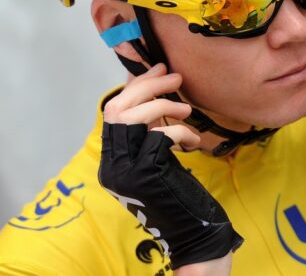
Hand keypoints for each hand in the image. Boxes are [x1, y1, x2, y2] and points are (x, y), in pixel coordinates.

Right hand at [98, 64, 242, 268]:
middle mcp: (112, 166)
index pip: (113, 110)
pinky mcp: (146, 176)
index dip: (136, 86)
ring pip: (132, 118)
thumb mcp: (160, 158)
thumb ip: (152, 131)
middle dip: (148, 86)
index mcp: (113, 160)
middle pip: (118, 108)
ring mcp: (125, 172)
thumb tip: (157, 90)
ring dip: (163, 105)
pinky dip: (179, 130)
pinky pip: (159, 137)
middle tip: (175, 77)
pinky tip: (194, 140)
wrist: (192, 236)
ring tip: (187, 110)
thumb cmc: (180, 195)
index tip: (160, 68)